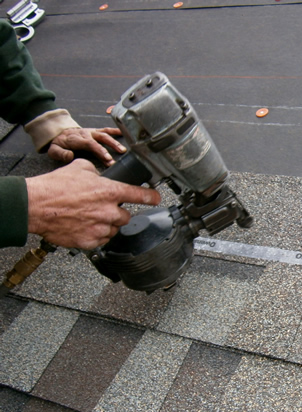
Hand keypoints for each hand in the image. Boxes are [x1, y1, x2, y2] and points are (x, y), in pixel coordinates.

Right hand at [26, 159, 161, 249]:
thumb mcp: (79, 168)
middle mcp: (109, 211)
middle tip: (100, 208)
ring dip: (106, 225)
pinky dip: (95, 235)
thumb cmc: (54, 187)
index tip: (156, 198)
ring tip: (88, 217)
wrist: (35, 205)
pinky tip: (82, 227)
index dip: (151, 197)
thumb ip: (96, 172)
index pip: (140, 195)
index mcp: (109, 191)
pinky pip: (101, 240)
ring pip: (113, 229)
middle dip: (116, 213)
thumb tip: (99, 175)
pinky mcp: (90, 241)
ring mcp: (100, 228)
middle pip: (125, 216)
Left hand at [47, 127, 127, 166]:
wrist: (59, 133)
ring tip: (124, 150)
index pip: (90, 144)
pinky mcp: (95, 131)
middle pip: (100, 138)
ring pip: (105, 135)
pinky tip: (124, 134)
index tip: (108, 158)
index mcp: (77, 139)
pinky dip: (115, 131)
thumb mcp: (53, 150)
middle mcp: (86, 134)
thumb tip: (70, 156)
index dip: (100, 150)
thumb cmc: (58, 144)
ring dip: (115, 142)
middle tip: (120, 155)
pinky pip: (106, 129)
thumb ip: (60, 154)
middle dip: (111, 146)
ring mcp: (91, 132)